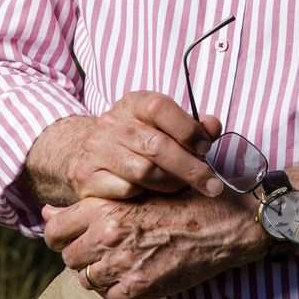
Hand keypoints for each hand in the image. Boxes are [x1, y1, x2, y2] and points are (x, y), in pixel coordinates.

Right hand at [30, 93, 227, 202]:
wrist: (84, 151)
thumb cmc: (137, 139)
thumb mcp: (162, 125)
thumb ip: (192, 127)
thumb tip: (213, 126)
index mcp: (134, 103)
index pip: (160, 108)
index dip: (188, 129)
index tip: (205, 148)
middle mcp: (112, 123)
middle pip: (156, 146)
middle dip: (190, 168)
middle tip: (212, 184)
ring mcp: (97, 150)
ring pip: (143, 171)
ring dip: (170, 183)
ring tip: (182, 187)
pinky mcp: (87, 177)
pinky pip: (125, 190)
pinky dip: (145, 194)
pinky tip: (153, 193)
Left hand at [42, 193, 265, 298]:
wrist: (225, 225)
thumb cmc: (185, 202)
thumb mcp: (138, 190)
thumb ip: (92, 202)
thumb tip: (47, 211)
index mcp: (105, 207)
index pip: (54, 229)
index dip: (58, 234)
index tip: (70, 237)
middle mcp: (108, 235)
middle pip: (68, 257)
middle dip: (82, 256)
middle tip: (104, 250)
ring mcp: (122, 263)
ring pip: (86, 280)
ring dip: (99, 274)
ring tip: (121, 263)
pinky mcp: (139, 287)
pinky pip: (110, 297)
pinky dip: (118, 290)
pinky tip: (134, 276)